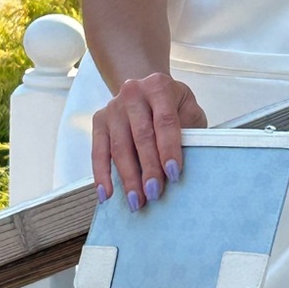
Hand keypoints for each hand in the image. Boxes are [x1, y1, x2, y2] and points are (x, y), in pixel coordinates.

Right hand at [92, 73, 206, 209]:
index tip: (174, 174)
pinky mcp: (99, 120)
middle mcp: (133, 93)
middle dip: (148, 167)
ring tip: (136, 201)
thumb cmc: (172, 105)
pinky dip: (101, 175)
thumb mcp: (188, 109)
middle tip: (154, 193)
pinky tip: (107, 194)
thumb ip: (190, 130)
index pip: (165, 121)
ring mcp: (113, 107)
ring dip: (128, 177)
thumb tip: (188, 162)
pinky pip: (98, 151)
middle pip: (141, 136)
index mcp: (159, 86)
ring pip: (119, 147)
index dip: (169, 149)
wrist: (145, 89)